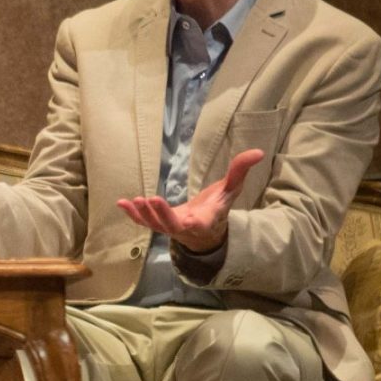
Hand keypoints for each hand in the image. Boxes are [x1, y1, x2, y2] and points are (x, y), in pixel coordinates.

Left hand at [117, 148, 263, 252]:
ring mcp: (169, 228)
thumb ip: (240, 170)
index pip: (198, 223)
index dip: (191, 221)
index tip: (186, 215)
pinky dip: (133, 215)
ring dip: (143, 215)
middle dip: (160, 215)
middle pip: (170, 225)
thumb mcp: (231, 190)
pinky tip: (121, 203)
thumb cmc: (218, 207)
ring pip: (154, 226)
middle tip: (150, 200)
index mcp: (204, 220)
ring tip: (133, 201)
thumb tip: (259, 151)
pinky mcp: (158, 225)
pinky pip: (144, 223)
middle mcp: (184, 228)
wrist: (205, 229)